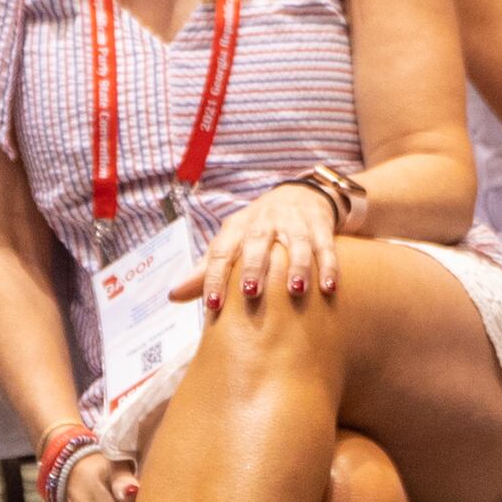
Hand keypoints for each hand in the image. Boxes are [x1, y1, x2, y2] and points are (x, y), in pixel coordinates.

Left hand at [186, 182, 339, 311]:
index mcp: (237, 228)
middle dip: (254, 267)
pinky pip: (325, 245)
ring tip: (297, 290)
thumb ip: (206, 271)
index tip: (212, 306)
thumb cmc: (257, 230)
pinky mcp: (320, 225)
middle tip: (251, 293)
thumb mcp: (231, 243)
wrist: (300, 195)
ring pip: (296, 242)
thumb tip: (172, 296)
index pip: (221, 252)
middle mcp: (264, 221)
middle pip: (257, 242)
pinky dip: (329, 265)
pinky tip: (330, 287)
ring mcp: (293, 222)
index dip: (214, 278)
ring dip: (298, 265)